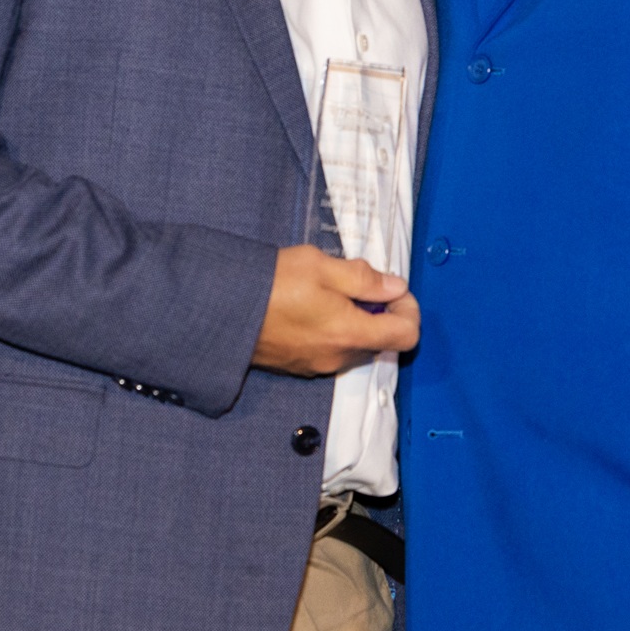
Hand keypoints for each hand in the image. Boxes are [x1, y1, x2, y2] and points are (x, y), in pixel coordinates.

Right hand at [250, 245, 420, 376]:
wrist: (221, 309)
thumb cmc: (270, 285)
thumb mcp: (322, 266)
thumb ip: (364, 278)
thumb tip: (394, 286)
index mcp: (350, 333)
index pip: (407, 335)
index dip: (408, 308)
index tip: (392, 288)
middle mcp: (338, 357)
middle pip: (382, 341)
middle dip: (380, 312)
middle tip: (357, 283)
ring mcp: (317, 364)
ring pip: (356, 346)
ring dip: (355, 321)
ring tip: (329, 291)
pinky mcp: (299, 365)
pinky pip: (331, 350)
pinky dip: (333, 330)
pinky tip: (311, 307)